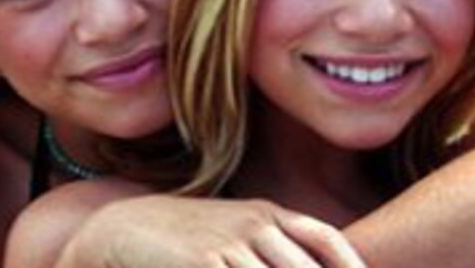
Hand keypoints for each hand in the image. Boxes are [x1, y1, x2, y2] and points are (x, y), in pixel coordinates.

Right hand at [57, 195, 366, 267]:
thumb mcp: (231, 228)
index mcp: (265, 213)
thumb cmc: (183, 233)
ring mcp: (228, 244)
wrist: (122, 228)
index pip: (325, 237)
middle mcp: (254, 224)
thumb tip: (306, 259)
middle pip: (308, 267)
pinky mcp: (202, 263)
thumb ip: (268, 245)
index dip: (352, 265)